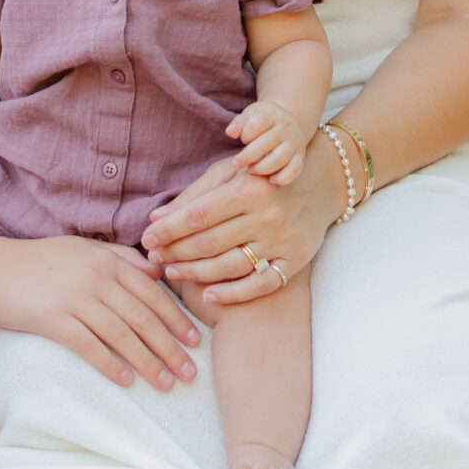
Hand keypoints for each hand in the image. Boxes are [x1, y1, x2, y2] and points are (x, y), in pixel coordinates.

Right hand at [0, 236, 201, 390]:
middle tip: (191, 373)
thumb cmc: (40, 260)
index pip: (152, 292)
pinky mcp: (52, 319)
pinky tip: (126, 381)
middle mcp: (95, 277)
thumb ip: (120, 257)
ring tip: (166, 384)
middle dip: (171, 347)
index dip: (177, 318)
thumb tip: (157, 270)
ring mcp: (74, 298)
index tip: (196, 341)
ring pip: (122, 334)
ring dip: (147, 362)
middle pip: (143, 316)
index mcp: (106, 260)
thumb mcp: (83, 249)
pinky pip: (88, 346)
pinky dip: (110, 364)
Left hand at [140, 130, 347, 305]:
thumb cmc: (264, 178)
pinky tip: (208, 293)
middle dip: (176, 251)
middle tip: (154, 258)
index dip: (170, 228)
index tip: (147, 238)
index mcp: (249, 189)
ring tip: (172, 272)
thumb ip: (196, 196)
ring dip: (195, 273)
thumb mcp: (232, 174)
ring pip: (230, 265)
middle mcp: (267, 216)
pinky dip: (232, 293)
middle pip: (211, 241)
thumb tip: (155, 218)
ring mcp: (282, 241)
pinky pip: (259, 285)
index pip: (200, 213)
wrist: (321, 184)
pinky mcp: (295, 261)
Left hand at [226, 97, 308, 183]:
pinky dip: (283, 178)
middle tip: (237, 163)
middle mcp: (286, 128)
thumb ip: (239, 123)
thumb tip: (230, 132)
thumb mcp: (250, 115)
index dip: (245, 135)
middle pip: (266, 143)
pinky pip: (295, 169)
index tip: (242, 139)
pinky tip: (271, 181)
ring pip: (280, 158)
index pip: (256, 124)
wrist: (286, 123)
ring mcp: (294, 142)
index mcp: (272, 115)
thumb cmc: (262, 121)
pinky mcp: (299, 156)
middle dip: (248, 156)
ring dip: (262, 168)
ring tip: (251, 170)